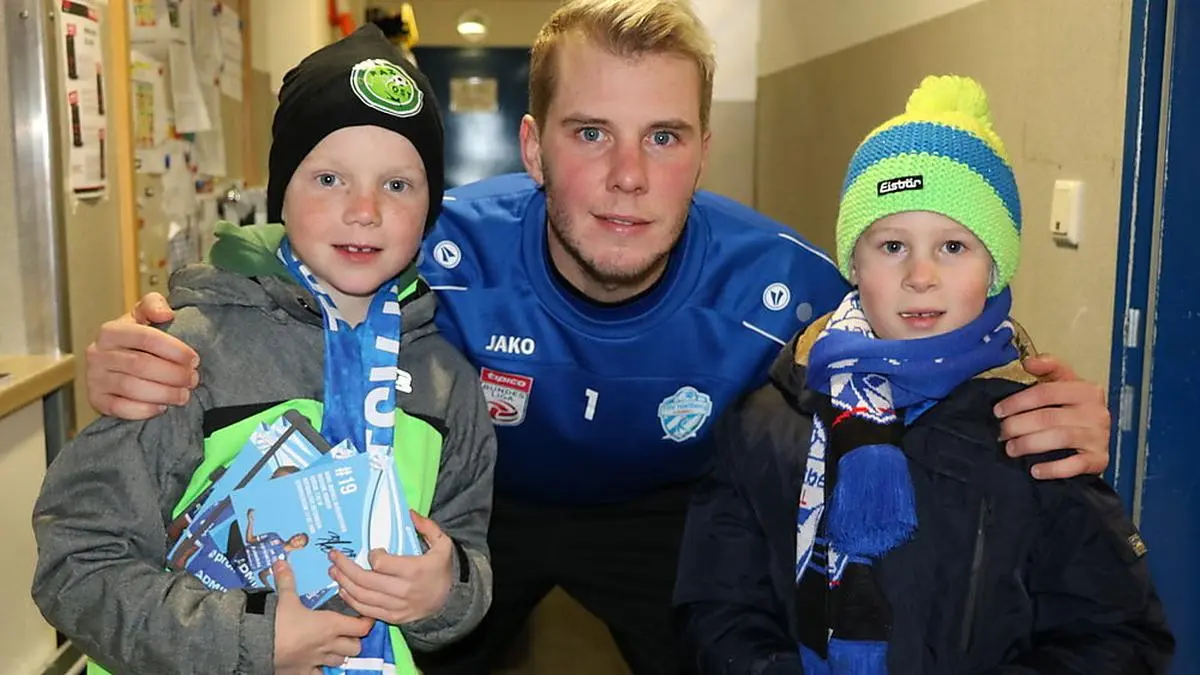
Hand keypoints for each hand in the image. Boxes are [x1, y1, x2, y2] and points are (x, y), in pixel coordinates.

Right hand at [85, 292, 196, 419]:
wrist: (116, 361)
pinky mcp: (96, 400)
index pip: (146, 338)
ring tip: (184, 395)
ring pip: (133, 388)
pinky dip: (144, 410)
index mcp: (111, 331)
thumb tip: (164, 314)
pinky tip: (161, 407)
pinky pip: (120, 408)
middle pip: (141, 365)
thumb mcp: (144, 315)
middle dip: (173, 374)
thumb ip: (154, 305)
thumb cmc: (137, 339)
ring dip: (164, 394)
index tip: (194, 359)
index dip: (174, 350)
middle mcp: (97, 353)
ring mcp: (94, 378)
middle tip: (193, 380)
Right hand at [274, 560, 373, 673]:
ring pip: (340, 662)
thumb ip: (287, 580)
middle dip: (354, 640)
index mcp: (330, 624)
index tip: (365, 618)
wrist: (257, 646)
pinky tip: (317, 665)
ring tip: (333, 647)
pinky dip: (321, 671)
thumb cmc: (276, 621)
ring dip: (340, 655)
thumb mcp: (284, 598)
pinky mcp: (303, 673)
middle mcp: (328, 644)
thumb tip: (281, 563)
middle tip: (348, 633)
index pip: (361, 627)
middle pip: (355, 647)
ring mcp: (317, 661)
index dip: (367, 622)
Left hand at [329, 512, 454, 624]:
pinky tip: (343, 589)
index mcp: (415, 570)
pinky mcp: (393, 617)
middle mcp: (403, 590)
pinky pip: (366, 611)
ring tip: (334, 571)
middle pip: (366, 580)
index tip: (373, 551)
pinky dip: (351, 600)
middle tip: (333, 557)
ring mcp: (397, 606)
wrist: (450, 601)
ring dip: (344, 583)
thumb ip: (427, 527)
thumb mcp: (443, 544)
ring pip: (362, 597)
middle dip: (345, 567)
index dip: (373, 556)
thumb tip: (409, 512)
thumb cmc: (442, 570)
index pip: (382, 564)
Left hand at [995, 354, 1110, 479]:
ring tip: (1010, 449)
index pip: (1045, 392)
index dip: (1017, 401)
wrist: (1097, 437)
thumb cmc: (1072, 407)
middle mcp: (1096, 412)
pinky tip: (1035, 470)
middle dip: (1018, 426)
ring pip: (1059, 438)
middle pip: (1048, 417)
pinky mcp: (1100, 459)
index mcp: (1086, 390)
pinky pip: (1075, 465)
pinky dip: (1053, 468)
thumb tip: (1027, 362)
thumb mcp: (1063, 383)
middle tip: (1001, 433)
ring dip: (1029, 445)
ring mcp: (1100, 436)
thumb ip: (1048, 368)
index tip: (998, 411)